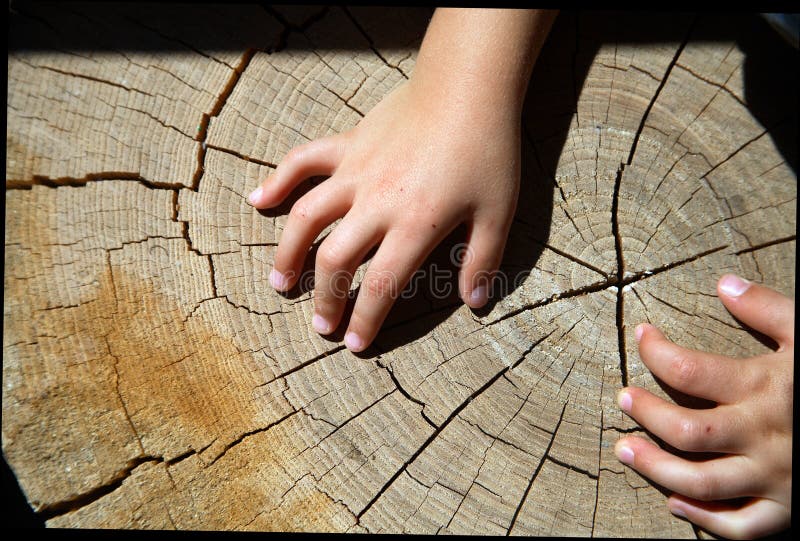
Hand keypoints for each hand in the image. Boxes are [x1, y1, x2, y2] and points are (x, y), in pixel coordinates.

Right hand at [247, 78, 519, 350]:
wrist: (467, 87)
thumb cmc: (487, 150)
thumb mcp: (498, 211)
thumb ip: (484, 260)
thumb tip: (476, 303)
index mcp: (414, 225)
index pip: (381, 285)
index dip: (365, 320)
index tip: (354, 345)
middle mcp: (376, 203)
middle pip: (336, 261)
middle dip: (325, 299)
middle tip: (321, 325)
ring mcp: (355, 172)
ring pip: (307, 218)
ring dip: (289, 254)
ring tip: (281, 283)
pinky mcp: (346, 145)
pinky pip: (303, 161)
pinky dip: (277, 179)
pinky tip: (258, 200)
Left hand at [615, 274, 792, 538]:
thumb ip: (769, 309)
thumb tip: (725, 284)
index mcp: (765, 388)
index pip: (688, 369)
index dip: (654, 350)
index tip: (642, 336)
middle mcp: (763, 435)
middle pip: (685, 430)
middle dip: (646, 414)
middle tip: (622, 399)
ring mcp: (775, 478)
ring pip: (700, 481)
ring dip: (655, 466)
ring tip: (625, 448)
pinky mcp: (788, 510)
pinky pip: (739, 526)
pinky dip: (703, 517)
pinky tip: (674, 499)